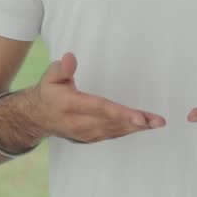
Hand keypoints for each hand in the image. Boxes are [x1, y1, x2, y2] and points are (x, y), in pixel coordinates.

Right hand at [26, 52, 165, 144]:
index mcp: (69, 106)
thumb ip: (62, 68)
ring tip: (157, 123)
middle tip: (157, 121)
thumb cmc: (50, 92)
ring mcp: (85, 134)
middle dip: (136, 122)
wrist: (38, 117)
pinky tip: (144, 126)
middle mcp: (79, 124)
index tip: (139, 117)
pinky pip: (113, 134)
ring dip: (137, 128)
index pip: (99, 109)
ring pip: (115, 130)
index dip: (120, 113)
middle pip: (112, 122)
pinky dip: (129, 130)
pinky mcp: (91, 138)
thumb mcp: (50, 76)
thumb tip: (71, 58)